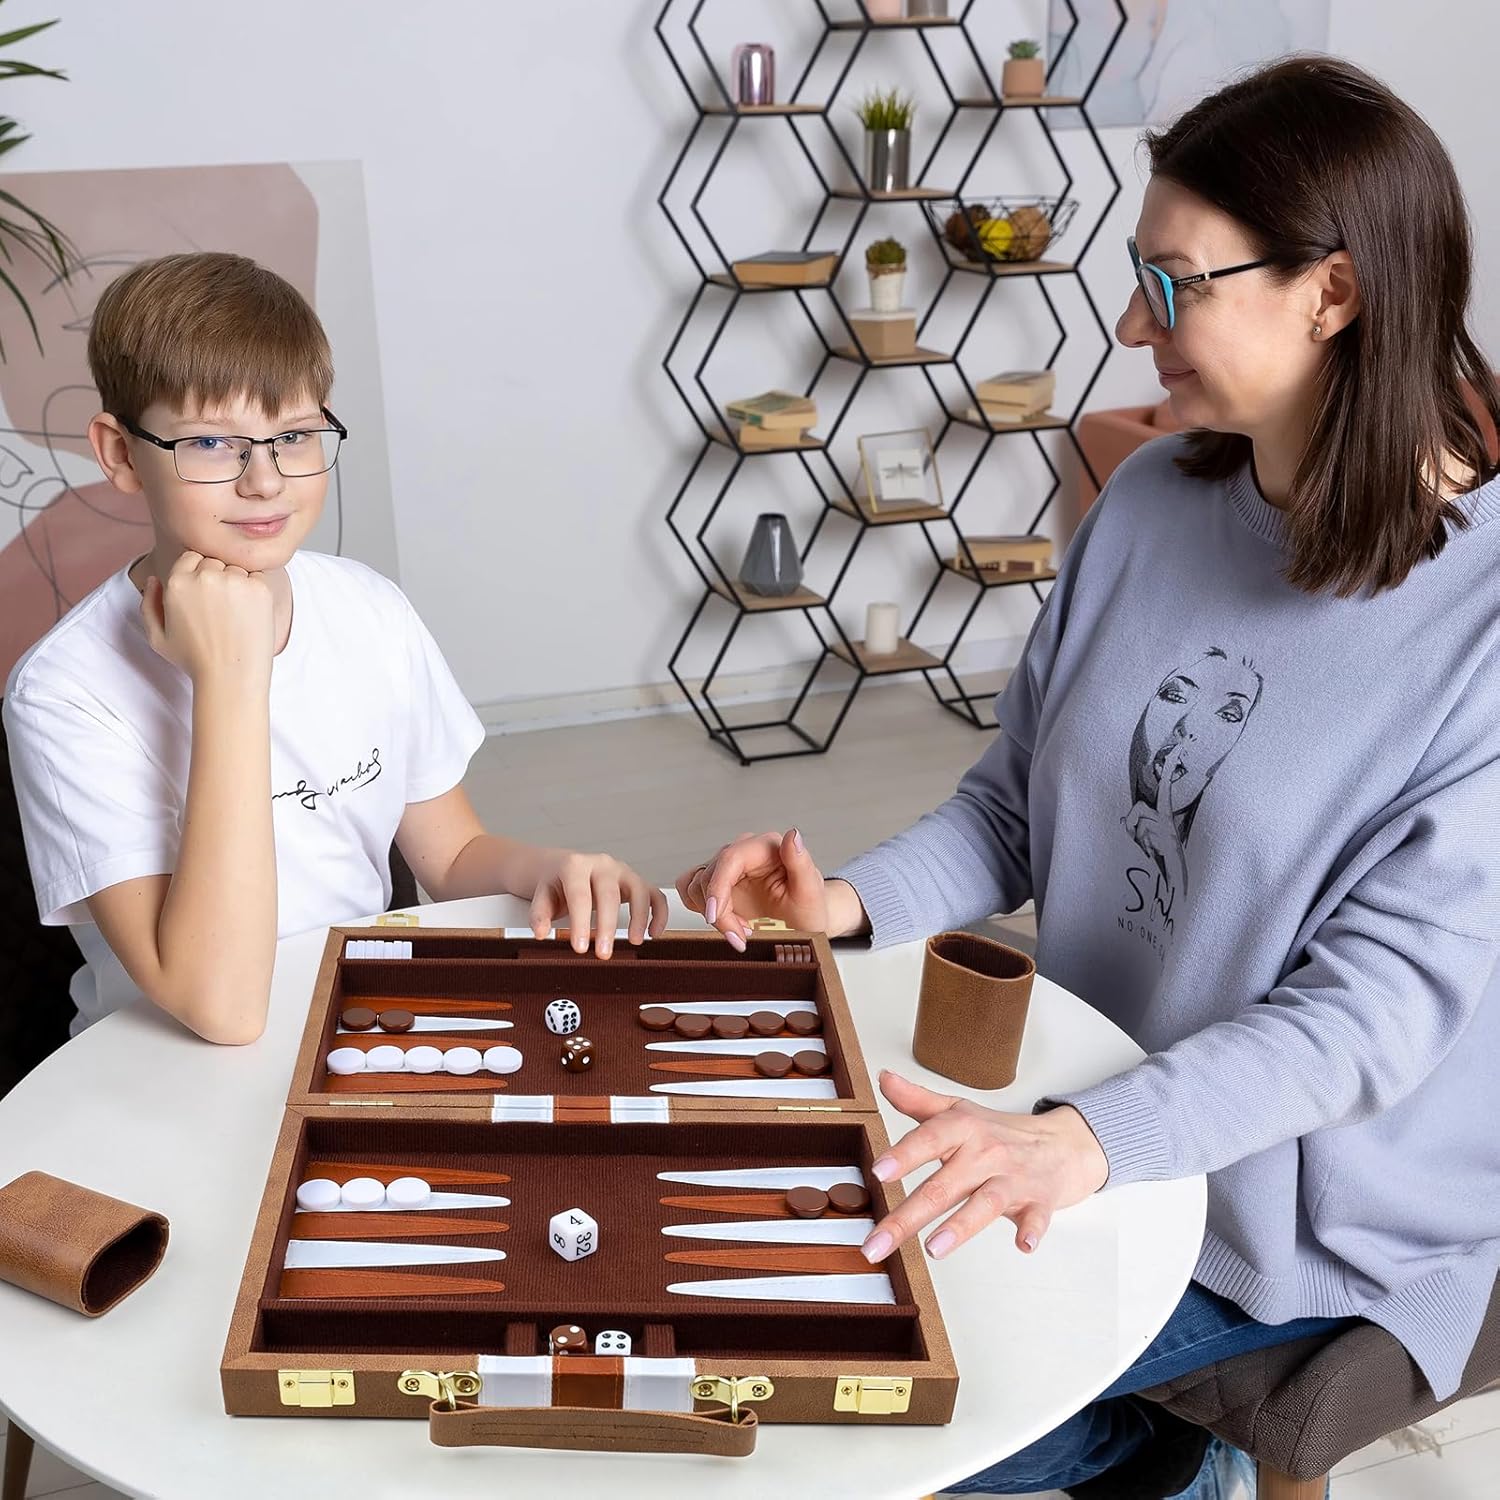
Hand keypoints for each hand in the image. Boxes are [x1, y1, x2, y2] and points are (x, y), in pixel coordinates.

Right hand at [141, 551, 274, 685]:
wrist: (231, 677)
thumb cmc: (195, 660)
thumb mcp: (158, 637)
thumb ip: (149, 604)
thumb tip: (154, 579)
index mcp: (177, 582)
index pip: (191, 557)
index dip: (199, 574)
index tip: (205, 596)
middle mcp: (205, 576)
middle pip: (214, 561)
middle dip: (217, 578)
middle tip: (220, 609)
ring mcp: (234, 581)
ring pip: (236, 568)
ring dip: (237, 584)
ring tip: (234, 615)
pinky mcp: (259, 589)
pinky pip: (258, 576)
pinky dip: (256, 590)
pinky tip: (249, 614)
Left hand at [528, 850, 667, 956]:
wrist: (563, 866)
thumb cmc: (555, 883)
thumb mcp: (541, 895)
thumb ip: (539, 914)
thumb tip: (541, 932)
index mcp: (575, 866)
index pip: (580, 895)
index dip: (581, 923)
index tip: (580, 947)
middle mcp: (602, 865)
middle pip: (609, 894)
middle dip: (608, 925)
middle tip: (604, 953)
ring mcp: (622, 871)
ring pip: (639, 890)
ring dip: (640, 917)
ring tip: (634, 941)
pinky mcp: (635, 881)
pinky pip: (654, 894)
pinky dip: (659, 913)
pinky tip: (654, 933)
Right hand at [676, 828, 833, 949]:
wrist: (804, 920)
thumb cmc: (809, 907)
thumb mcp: (810, 892)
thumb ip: (801, 862)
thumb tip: (793, 835)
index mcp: (765, 846)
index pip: (729, 859)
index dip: (716, 888)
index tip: (714, 917)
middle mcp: (743, 850)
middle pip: (710, 876)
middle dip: (720, 914)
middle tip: (741, 937)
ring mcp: (727, 865)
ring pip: (696, 884)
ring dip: (713, 914)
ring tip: (741, 930)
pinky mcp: (717, 879)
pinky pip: (690, 887)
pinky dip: (700, 908)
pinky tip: (725, 920)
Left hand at [858, 1071, 1108, 1264]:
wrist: (1061, 1144)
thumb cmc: (999, 1132)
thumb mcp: (958, 1112)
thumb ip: (918, 1100)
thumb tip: (884, 1079)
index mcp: (963, 1130)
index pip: (929, 1139)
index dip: (904, 1155)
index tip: (879, 1172)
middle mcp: (985, 1154)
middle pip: (943, 1186)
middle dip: (906, 1218)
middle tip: (877, 1243)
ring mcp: (1012, 1179)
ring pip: (984, 1204)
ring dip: (960, 1226)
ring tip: (933, 1248)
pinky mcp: (1039, 1202)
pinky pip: (1036, 1217)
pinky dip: (1032, 1230)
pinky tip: (1023, 1245)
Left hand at [1123, 744, 1183, 860]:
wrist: (1174, 876)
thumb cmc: (1158, 858)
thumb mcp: (1141, 839)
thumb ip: (1132, 826)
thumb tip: (1124, 817)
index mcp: (1164, 812)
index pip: (1166, 786)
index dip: (1171, 767)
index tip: (1178, 747)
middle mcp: (1168, 816)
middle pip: (1138, 807)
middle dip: (1132, 823)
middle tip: (1139, 840)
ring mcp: (1170, 826)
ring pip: (1139, 823)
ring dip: (1137, 839)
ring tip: (1149, 850)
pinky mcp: (1169, 836)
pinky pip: (1145, 833)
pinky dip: (1143, 844)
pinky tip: (1154, 853)